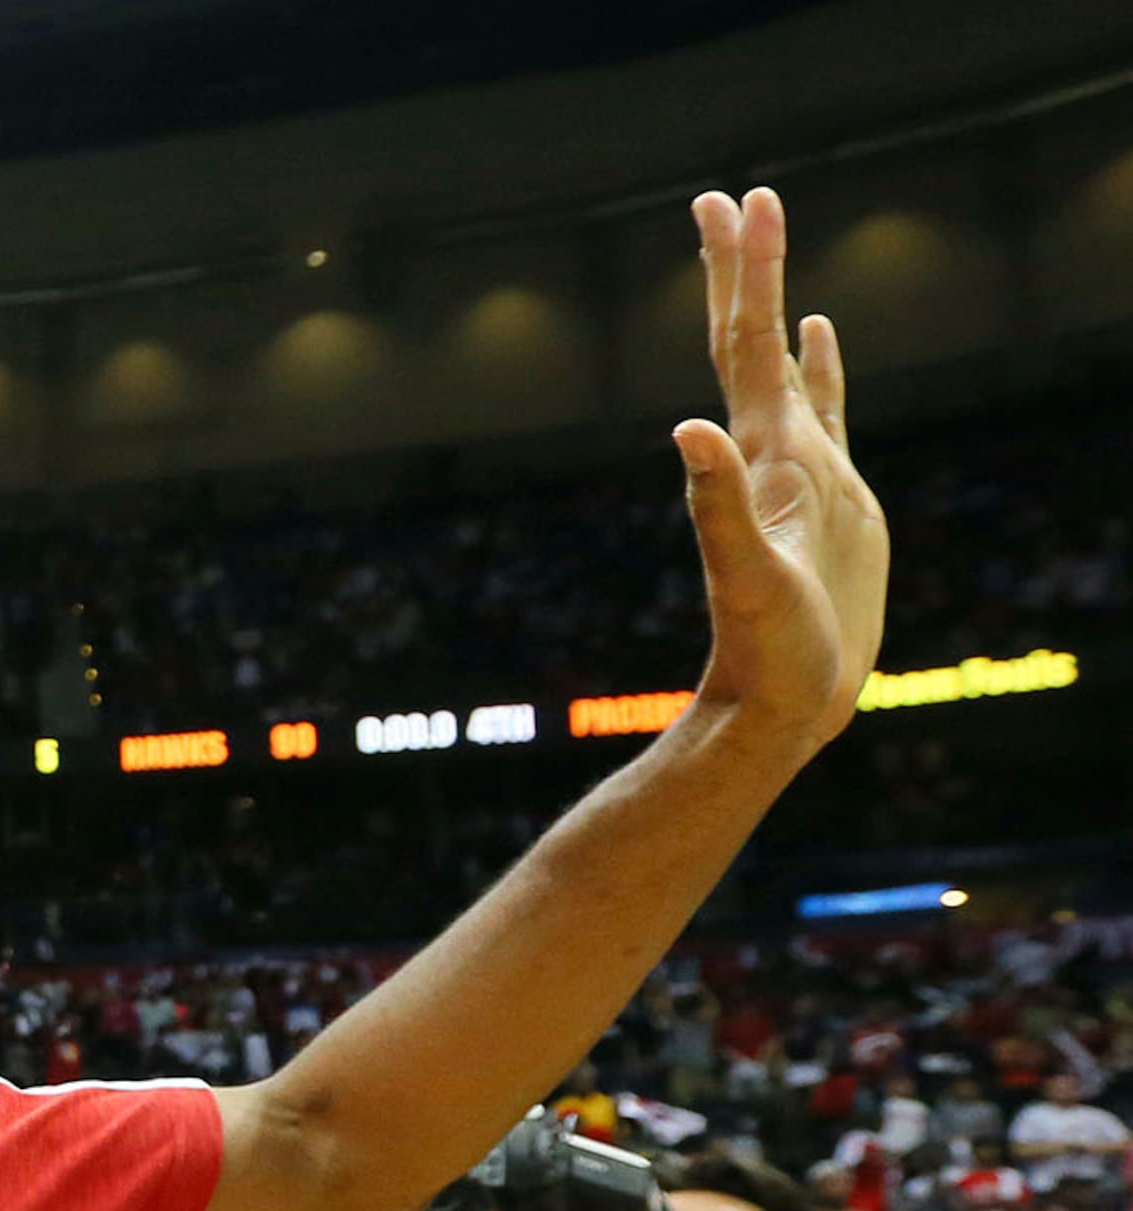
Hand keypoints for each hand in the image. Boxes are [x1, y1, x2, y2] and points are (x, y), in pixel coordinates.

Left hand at [677, 189, 887, 746]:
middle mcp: (772, 451)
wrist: (778, 704)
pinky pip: (826, 409)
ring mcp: (802, 470)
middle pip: (752, 338)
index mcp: (760, 455)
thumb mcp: (745, 575)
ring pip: (786, 366)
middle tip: (736, 195)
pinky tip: (820, 334)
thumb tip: (688, 431)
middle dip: (746, 265)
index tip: (732, 201)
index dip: (742, 271)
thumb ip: (717, 507)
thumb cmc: (765, 650)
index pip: (745, 342)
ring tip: (768, 244)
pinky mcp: (833, 498)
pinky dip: (822, 364)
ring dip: (776, 303)